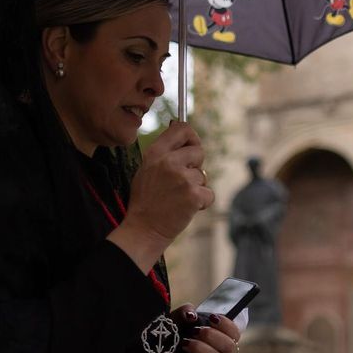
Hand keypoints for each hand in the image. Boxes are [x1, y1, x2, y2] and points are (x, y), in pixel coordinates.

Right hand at [112, 122, 212, 268]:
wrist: (143, 229)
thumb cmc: (146, 199)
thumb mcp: (147, 168)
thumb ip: (164, 150)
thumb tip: (176, 124)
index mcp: (156, 152)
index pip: (182, 128)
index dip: (191, 137)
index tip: (191, 147)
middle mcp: (169, 161)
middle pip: (199, 151)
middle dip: (196, 166)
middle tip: (181, 182)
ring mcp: (182, 178)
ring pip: (203, 175)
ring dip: (196, 187)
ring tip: (178, 198)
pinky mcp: (194, 195)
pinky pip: (209, 193)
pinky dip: (202, 203)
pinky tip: (186, 208)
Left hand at [173, 309, 241, 352]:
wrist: (156, 351)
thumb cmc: (171, 333)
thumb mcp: (176, 318)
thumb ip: (185, 311)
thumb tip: (192, 315)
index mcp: (217, 335)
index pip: (235, 333)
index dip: (228, 325)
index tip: (212, 318)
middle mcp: (217, 351)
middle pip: (229, 347)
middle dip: (212, 336)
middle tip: (195, 331)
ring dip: (201, 348)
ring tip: (185, 343)